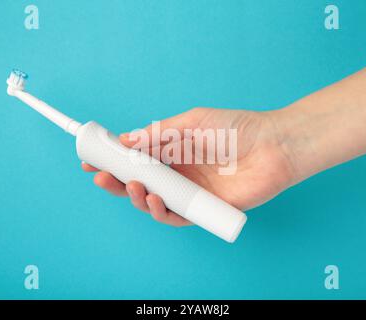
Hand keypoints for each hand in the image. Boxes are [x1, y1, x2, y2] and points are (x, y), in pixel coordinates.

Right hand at [82, 107, 296, 225]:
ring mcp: (191, 193)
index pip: (137, 159)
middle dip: (118, 183)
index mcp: (173, 151)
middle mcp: (178, 174)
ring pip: (155, 202)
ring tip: (135, 187)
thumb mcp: (193, 122)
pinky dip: (163, 212)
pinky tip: (155, 201)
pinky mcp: (205, 210)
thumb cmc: (237, 129)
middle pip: (141, 183)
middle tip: (101, 177)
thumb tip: (126, 139)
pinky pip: (178, 217)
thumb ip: (160, 133)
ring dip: (138, 198)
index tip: (92, 158)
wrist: (274, 145)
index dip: (114, 161)